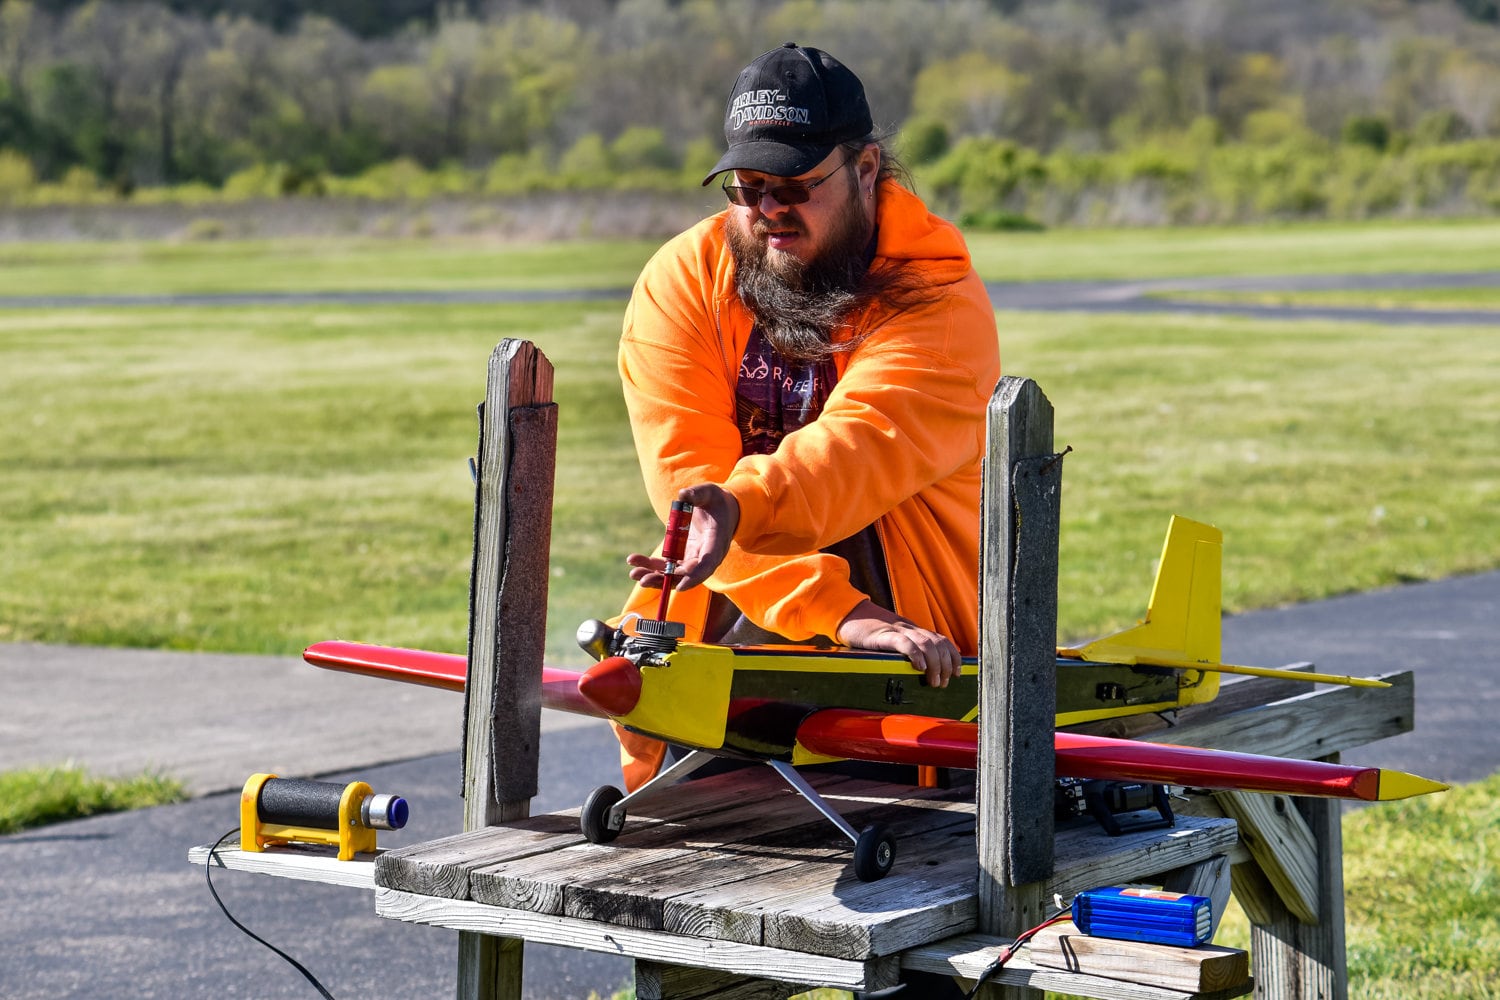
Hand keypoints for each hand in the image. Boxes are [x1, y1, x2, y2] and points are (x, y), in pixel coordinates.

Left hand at [625, 484, 739, 590]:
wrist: (720, 510)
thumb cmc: (716, 501)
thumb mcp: (709, 493)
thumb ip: (697, 494)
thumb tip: (683, 495)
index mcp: (715, 543)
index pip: (707, 565)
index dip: (694, 577)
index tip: (680, 587)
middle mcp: (704, 556)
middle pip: (685, 575)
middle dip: (664, 580)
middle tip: (643, 581)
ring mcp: (692, 558)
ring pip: (673, 573)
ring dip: (653, 576)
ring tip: (634, 573)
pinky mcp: (681, 556)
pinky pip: (665, 565)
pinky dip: (650, 565)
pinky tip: (633, 561)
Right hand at [836, 600, 962, 687]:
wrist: (848, 617)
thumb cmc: (868, 634)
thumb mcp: (891, 641)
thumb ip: (906, 650)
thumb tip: (920, 672)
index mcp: (913, 630)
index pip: (942, 640)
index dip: (953, 656)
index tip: (958, 673)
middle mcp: (909, 628)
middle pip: (938, 643)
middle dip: (946, 665)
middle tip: (943, 683)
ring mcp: (897, 630)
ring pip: (926, 644)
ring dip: (935, 664)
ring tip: (934, 682)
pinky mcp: (884, 635)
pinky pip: (905, 643)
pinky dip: (916, 655)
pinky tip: (920, 668)